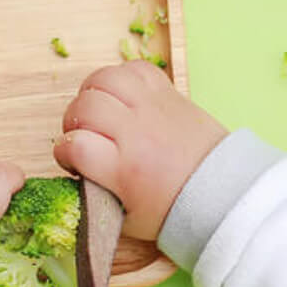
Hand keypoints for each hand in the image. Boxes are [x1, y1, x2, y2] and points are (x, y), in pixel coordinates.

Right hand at [53, 62, 226, 240]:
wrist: (222, 193)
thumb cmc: (174, 209)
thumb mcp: (128, 218)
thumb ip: (96, 197)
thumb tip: (74, 177)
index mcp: (126, 170)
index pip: (75, 144)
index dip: (64, 152)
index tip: (72, 161)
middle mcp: (138, 133)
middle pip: (85, 106)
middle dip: (73, 121)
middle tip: (84, 136)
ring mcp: (154, 108)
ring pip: (105, 78)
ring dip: (91, 93)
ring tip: (97, 112)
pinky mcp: (169, 93)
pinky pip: (134, 68)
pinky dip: (120, 78)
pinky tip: (120, 97)